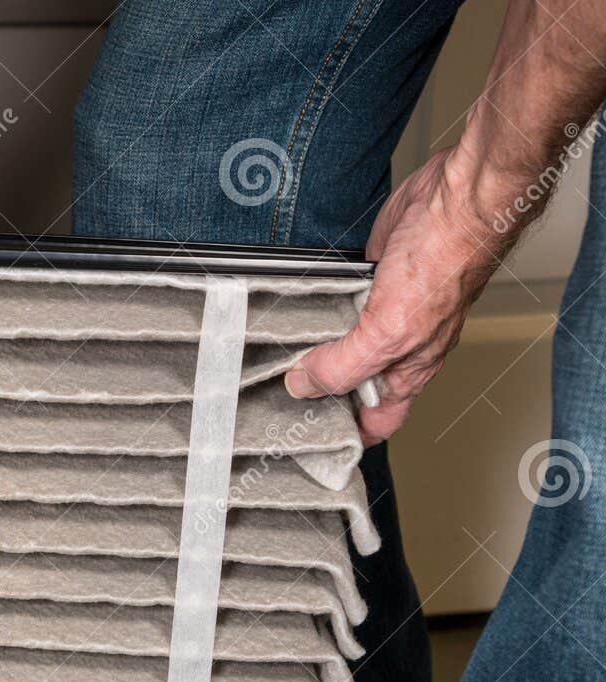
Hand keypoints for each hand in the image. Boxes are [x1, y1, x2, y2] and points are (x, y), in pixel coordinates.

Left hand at [284, 149, 519, 445]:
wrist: (453, 199)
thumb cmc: (444, 263)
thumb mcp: (388, 332)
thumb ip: (345, 366)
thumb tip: (304, 387)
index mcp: (407, 369)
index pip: (378, 421)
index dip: (349, 437)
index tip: (311, 445)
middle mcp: (393, 346)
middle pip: (349, 385)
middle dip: (316, 394)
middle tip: (271, 401)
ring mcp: (377, 313)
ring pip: (336, 346)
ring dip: (306, 352)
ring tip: (264, 364)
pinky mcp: (362, 282)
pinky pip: (331, 307)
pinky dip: (309, 314)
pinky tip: (283, 319)